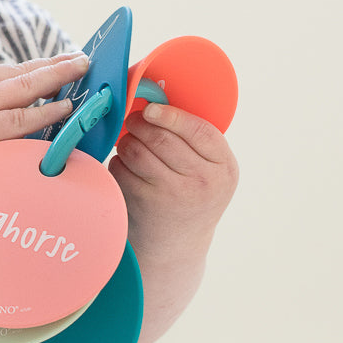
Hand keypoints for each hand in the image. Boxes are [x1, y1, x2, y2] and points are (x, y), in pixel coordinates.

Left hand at [109, 102, 238, 262]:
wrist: (177, 247)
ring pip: (136, 150)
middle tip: (134, 120)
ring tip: (132, 145)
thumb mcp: (210, 170)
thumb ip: (195, 140)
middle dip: (140, 123)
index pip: (198, 130)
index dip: (171, 115)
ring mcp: (172, 195)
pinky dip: (118, 163)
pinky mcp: (143, 204)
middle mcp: (203, 183)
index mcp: (224, 168)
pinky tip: (128, 169)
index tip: (151, 109)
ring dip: (127, 141)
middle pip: (161, 137)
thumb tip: (155, 95)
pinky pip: (121, 168)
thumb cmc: (192, 195)